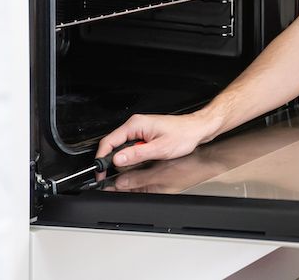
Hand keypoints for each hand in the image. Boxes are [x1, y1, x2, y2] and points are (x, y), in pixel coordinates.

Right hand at [95, 112, 220, 173]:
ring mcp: (140, 129)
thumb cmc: (184, 135)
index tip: (100, 171)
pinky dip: (132, 155)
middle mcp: (136, 125)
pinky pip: (131, 145)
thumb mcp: (159, 149)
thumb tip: (118, 159)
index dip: (102, 157)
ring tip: (130, 166)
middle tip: (111, 174)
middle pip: (114, 144)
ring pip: (123, 146)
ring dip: (124, 157)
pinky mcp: (145, 134)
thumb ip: (137, 154)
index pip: (109, 141)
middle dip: (112, 159)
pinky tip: (139, 159)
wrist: (197, 129)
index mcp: (136, 125)